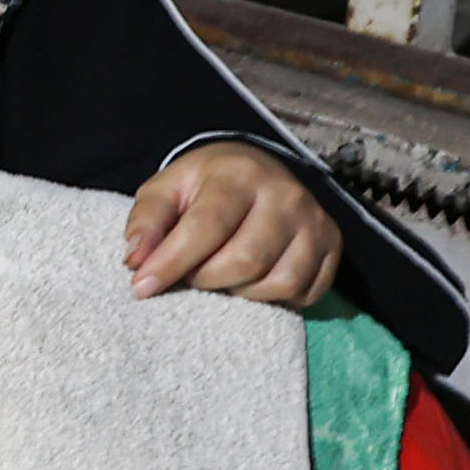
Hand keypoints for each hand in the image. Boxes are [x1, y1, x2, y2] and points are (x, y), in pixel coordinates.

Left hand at [123, 142, 341, 306]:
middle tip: (188, 275)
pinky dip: (274, 300)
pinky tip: (251, 283)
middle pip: (245, 261)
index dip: (171, 263)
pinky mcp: (333, 245)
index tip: (141, 287)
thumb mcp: (165, 190)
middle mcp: (285, 195)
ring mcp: (315, 221)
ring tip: (219, 278)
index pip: (206, 227)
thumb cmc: (202, 186)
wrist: (254, 170)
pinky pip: (305, 292)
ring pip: (279, 282)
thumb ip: (146, 221)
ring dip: (239, 293)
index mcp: (239, 175)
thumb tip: (136, 261)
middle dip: (205, 280)